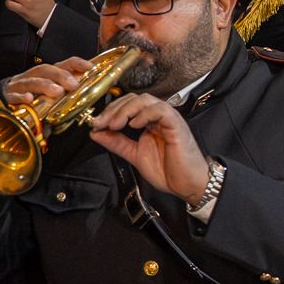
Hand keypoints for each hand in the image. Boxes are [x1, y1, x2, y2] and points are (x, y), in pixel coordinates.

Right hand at [0, 57, 89, 107]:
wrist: (3, 102)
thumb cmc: (31, 99)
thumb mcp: (50, 97)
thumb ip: (65, 98)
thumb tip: (84, 102)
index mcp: (45, 75)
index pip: (61, 65)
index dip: (75, 64)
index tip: (90, 68)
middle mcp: (32, 77)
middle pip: (45, 70)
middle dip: (60, 75)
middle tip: (73, 84)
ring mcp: (18, 86)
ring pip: (30, 81)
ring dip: (44, 85)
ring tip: (57, 92)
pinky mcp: (6, 97)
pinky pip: (13, 95)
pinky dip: (21, 97)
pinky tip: (29, 99)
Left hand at [89, 93, 211, 203]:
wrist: (187, 185)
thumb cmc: (168, 171)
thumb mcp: (134, 155)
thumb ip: (116, 143)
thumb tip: (96, 133)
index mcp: (149, 122)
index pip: (128, 104)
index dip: (110, 111)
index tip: (96, 124)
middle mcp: (158, 117)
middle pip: (134, 98)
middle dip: (114, 109)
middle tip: (101, 123)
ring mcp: (168, 119)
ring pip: (146, 100)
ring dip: (126, 109)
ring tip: (115, 124)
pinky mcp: (176, 124)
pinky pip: (160, 110)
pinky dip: (144, 114)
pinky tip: (134, 125)